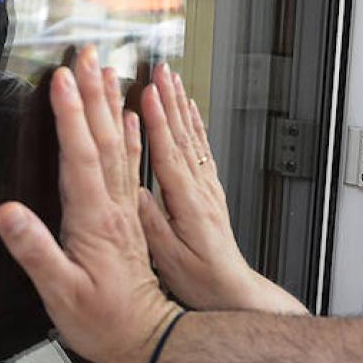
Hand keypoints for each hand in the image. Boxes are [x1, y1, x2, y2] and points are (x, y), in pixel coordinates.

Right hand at [0, 47, 182, 362]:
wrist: (147, 340)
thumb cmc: (100, 322)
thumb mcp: (59, 294)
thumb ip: (35, 252)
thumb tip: (7, 213)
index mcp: (95, 220)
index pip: (81, 157)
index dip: (70, 116)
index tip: (62, 79)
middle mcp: (114, 206)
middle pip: (104, 139)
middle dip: (92, 94)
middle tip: (85, 53)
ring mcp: (125, 209)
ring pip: (121, 145)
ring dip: (112, 105)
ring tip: (106, 69)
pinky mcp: (130, 217)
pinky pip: (133, 165)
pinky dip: (132, 135)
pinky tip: (131, 115)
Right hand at [134, 62, 305, 313]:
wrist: (232, 292)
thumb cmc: (200, 281)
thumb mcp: (168, 259)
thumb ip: (150, 222)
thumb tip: (131, 190)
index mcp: (187, 204)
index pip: (168, 154)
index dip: (155, 123)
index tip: (144, 93)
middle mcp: (201, 189)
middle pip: (182, 136)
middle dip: (167, 100)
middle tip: (157, 70)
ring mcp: (208, 187)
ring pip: (193, 137)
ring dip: (180, 105)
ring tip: (171, 78)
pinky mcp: (209, 191)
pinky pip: (201, 148)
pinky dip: (194, 125)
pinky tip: (189, 110)